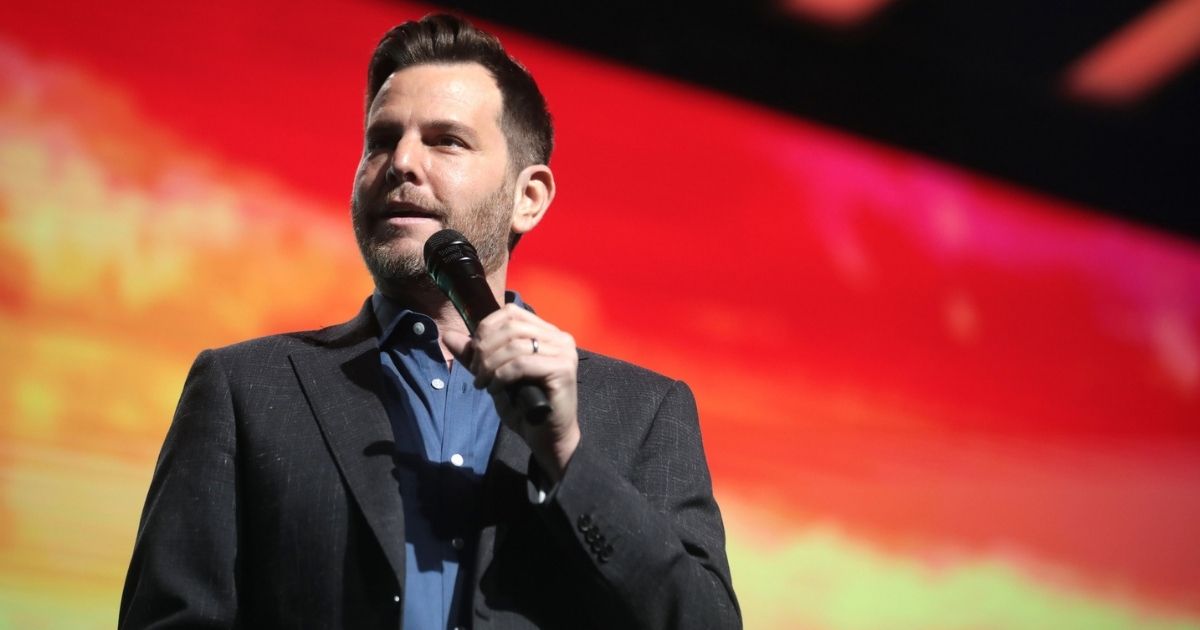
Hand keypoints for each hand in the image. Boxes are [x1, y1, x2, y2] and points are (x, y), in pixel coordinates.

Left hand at [442, 304, 579, 480]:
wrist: (547, 437)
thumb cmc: (524, 406)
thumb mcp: (494, 375)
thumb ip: (475, 355)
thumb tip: (447, 335)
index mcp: (546, 332)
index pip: (510, 312)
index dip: (485, 329)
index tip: (474, 355)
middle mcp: (559, 337)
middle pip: (511, 326)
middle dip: (485, 349)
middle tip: (476, 373)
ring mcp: (564, 352)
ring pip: (515, 344)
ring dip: (491, 364)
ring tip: (483, 383)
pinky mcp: (563, 369)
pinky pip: (522, 363)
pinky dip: (502, 375)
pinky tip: (495, 388)